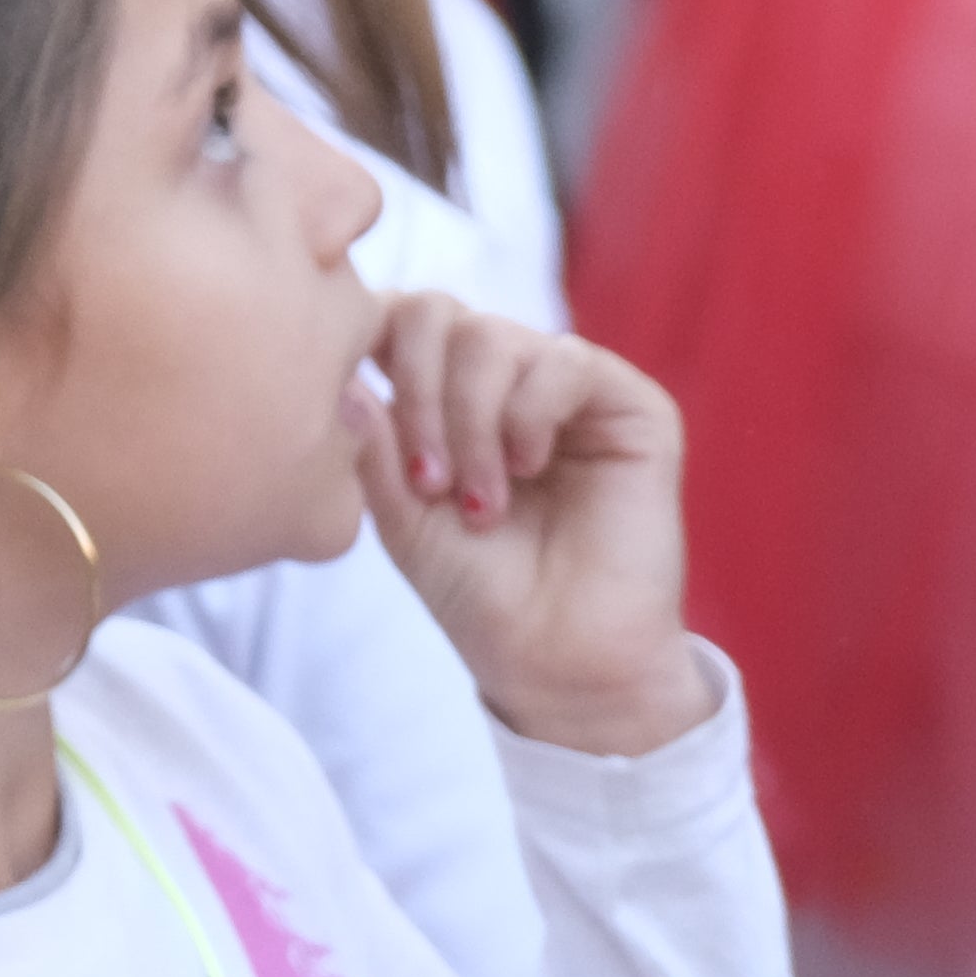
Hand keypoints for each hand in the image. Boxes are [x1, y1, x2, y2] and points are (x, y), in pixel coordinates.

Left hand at [355, 290, 718, 753]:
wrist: (559, 662)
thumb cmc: (483, 596)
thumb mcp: (402, 516)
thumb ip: (372, 445)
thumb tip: (344, 379)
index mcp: (450, 396)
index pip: (399, 320)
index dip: (369, 349)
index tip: (362, 426)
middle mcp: (508, 380)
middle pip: (438, 313)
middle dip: (417, 394)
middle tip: (428, 483)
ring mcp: (569, 388)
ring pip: (493, 337)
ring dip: (470, 423)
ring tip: (480, 502)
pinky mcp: (631, 406)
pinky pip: (565, 360)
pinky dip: (528, 414)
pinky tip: (528, 470)